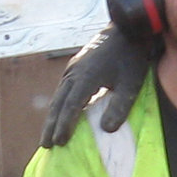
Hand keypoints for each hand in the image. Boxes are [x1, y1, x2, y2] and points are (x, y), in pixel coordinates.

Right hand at [39, 28, 150, 147]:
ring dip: (52, 116)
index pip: (71, 106)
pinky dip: (58, 106)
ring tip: (48, 135)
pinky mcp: (75, 67)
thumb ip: (120, 107)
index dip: (64, 125)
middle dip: (51, 125)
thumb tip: (106, 130)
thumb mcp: (131, 84)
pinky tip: (59, 115)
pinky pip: (62, 90)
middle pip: (58, 103)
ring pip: (58, 96)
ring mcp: (72, 69)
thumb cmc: (131, 59)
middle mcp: (74, 73)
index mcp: (86, 77)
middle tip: (46, 145)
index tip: (59, 142)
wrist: (127, 31)